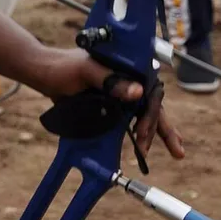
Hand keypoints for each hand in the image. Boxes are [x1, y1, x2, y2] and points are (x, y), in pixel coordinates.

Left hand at [34, 49, 185, 163]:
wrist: (43, 73)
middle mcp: (127, 79)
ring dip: (158, 132)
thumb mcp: (86, 71)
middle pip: (153, 105)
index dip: (151, 116)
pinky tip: (147, 143)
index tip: (141, 134)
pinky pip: (132, 117)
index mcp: (127, 68)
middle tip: (177, 151)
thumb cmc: (63, 67)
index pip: (150, 94)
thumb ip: (110, 80)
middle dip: (165, 128)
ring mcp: (120, 91)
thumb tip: (139, 92)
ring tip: (175, 152)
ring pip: (145, 113)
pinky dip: (142, 131)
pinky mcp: (111, 102)